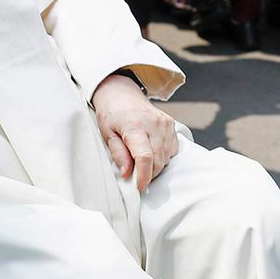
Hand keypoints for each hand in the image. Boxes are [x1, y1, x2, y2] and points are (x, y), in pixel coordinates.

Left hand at [90, 72, 177, 191]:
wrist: (121, 92)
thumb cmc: (111, 113)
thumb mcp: (107, 134)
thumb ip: (118, 154)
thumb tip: (128, 174)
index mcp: (135, 126)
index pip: (145, 157)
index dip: (144, 176)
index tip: (139, 186)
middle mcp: (154, 124)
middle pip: (158, 161)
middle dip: (148, 173)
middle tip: (136, 175)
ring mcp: (165, 124)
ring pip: (166, 157)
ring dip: (156, 166)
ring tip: (141, 161)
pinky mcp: (171, 124)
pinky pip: (172, 149)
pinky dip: (163, 156)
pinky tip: (151, 151)